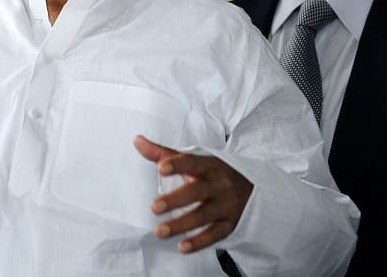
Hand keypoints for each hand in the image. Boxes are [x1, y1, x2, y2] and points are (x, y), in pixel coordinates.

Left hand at [134, 135, 252, 253]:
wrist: (252, 188)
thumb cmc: (212, 172)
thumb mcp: (194, 160)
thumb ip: (163, 153)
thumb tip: (137, 140)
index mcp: (208, 165)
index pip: (192, 163)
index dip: (177, 165)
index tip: (160, 168)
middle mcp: (218, 184)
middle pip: (196, 192)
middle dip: (175, 200)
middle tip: (154, 207)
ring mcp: (225, 205)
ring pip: (203, 215)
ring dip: (180, 225)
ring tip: (159, 231)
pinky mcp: (229, 224)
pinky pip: (215, 234)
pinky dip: (199, 242)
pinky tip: (182, 247)